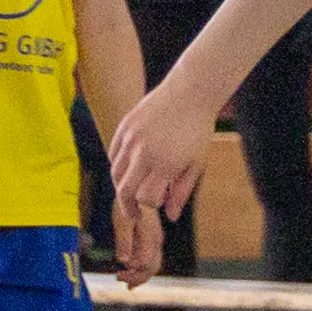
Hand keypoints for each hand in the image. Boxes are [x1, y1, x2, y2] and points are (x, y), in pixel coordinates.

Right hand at [108, 84, 218, 220]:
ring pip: (116, 173)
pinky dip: (118, 166)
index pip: (145, 198)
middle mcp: (144, 153)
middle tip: (134, 214)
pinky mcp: (124, 127)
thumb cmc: (198, 130)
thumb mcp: (197, 163)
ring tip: (131, 191)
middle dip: (129, 206)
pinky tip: (129, 169)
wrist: (190, 93)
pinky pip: (113, 154)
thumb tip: (170, 217)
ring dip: (122, 186)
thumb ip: (182, 191)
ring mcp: (131, 139)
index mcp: (166, 165)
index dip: (150, 206)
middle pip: (124, 190)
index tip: (158, 203)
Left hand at [111, 191, 161, 286]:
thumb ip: (124, 241)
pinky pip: (151, 259)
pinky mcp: (152, 240)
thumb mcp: (122, 221)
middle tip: (118, 278)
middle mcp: (157, 242)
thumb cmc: (128, 203)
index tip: (118, 273)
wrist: (138, 191)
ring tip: (123, 279)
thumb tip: (123, 261)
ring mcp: (156, 241)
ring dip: (139, 275)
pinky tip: (131, 270)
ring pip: (153, 265)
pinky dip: (141, 268)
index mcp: (151, 238)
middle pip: (152, 268)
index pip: (146, 264)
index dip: (133, 273)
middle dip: (136, 277)